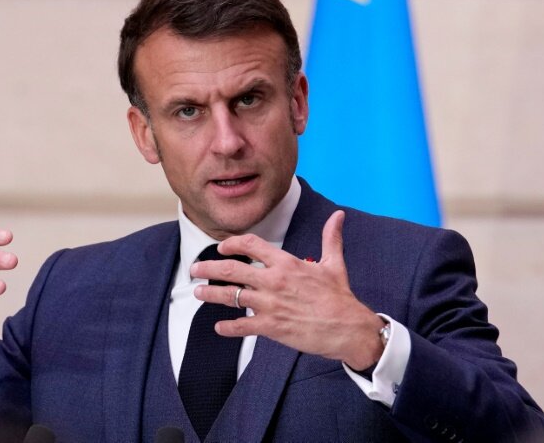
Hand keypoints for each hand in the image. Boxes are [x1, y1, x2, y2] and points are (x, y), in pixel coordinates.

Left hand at [191, 210, 383, 369]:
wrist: (348, 328)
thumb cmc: (340, 297)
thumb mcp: (334, 263)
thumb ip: (330, 238)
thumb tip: (338, 215)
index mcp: (286, 263)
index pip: (251, 244)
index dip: (232, 243)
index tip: (221, 247)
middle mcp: (274, 281)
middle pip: (232, 269)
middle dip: (209, 267)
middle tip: (195, 269)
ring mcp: (270, 304)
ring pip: (231, 296)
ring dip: (211, 294)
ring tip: (198, 292)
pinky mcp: (271, 327)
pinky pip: (242, 325)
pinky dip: (228, 327)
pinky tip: (219, 327)